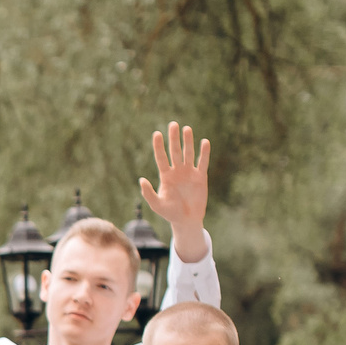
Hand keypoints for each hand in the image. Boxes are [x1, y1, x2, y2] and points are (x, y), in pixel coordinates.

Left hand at [138, 122, 210, 254]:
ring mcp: (189, 173)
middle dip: (173, 138)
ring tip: (187, 128)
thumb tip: (141, 179)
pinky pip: (202, 162)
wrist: (186, 220)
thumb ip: (148, 193)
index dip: (159, 146)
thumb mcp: (157, 205)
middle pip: (174, 151)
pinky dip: (204, 152)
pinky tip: (204, 142)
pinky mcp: (200, 176)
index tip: (157, 133)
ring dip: (188, 141)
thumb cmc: (170, 213)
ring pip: (188, 153)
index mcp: (165, 176)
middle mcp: (177, 171)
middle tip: (173, 124)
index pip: (161, 157)